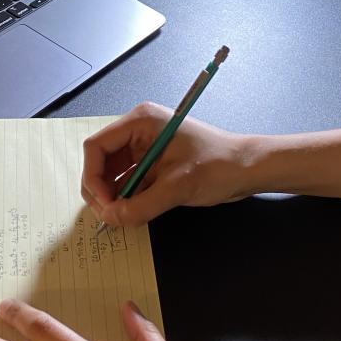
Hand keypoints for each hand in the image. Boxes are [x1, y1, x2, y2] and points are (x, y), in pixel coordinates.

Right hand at [81, 102, 254, 226]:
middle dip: (100, 190)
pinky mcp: (153, 165)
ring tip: (121, 217)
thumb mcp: (178, 186)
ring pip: (113, 174)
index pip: (97, 146)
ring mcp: (145, 148)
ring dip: (113, 197)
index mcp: (141, 121)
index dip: (93, 176)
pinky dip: (126, 199)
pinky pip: (128, 182)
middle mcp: (138, 131)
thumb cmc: (218, 166)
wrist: (247, 169)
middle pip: (101, 161)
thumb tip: (112, 219)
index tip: (104, 204)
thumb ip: (141, 205)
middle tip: (110, 217)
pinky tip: (131, 213)